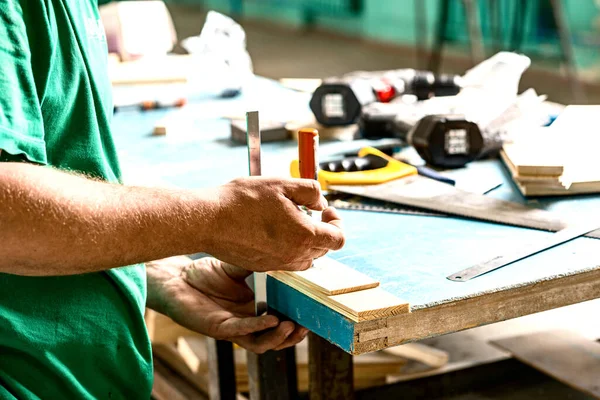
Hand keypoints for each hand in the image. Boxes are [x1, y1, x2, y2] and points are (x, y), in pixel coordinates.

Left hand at [146, 256, 307, 352]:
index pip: (282, 318)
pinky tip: (270, 319)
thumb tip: (285, 248)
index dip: (298, 318)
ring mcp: (234, 328)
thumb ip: (261, 261)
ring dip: (279, 337)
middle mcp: (247, 322)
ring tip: (292, 326)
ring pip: (262, 342)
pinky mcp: (219, 328)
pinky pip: (241, 332)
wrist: (175, 278)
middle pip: (276, 336)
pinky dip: (257, 327)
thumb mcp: (240, 265)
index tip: (314, 310)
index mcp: (255, 308)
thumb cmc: (205, 273)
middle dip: (294, 334)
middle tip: (308, 324)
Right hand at [206, 177, 344, 271]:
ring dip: (306, 241)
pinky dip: (288, 248)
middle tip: (309, 211)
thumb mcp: (283, 184)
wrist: (209, 220)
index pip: (338, 239)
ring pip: (306, 258)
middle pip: (324, 249)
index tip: (326, 211)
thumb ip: (311, 192)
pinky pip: (286, 261)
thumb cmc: (244, 200)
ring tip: (291, 221)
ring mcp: (278, 264)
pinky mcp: (263, 267)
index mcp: (304, 235)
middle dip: (322, 230)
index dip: (337, 223)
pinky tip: (273, 230)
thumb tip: (321, 203)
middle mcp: (294, 255)